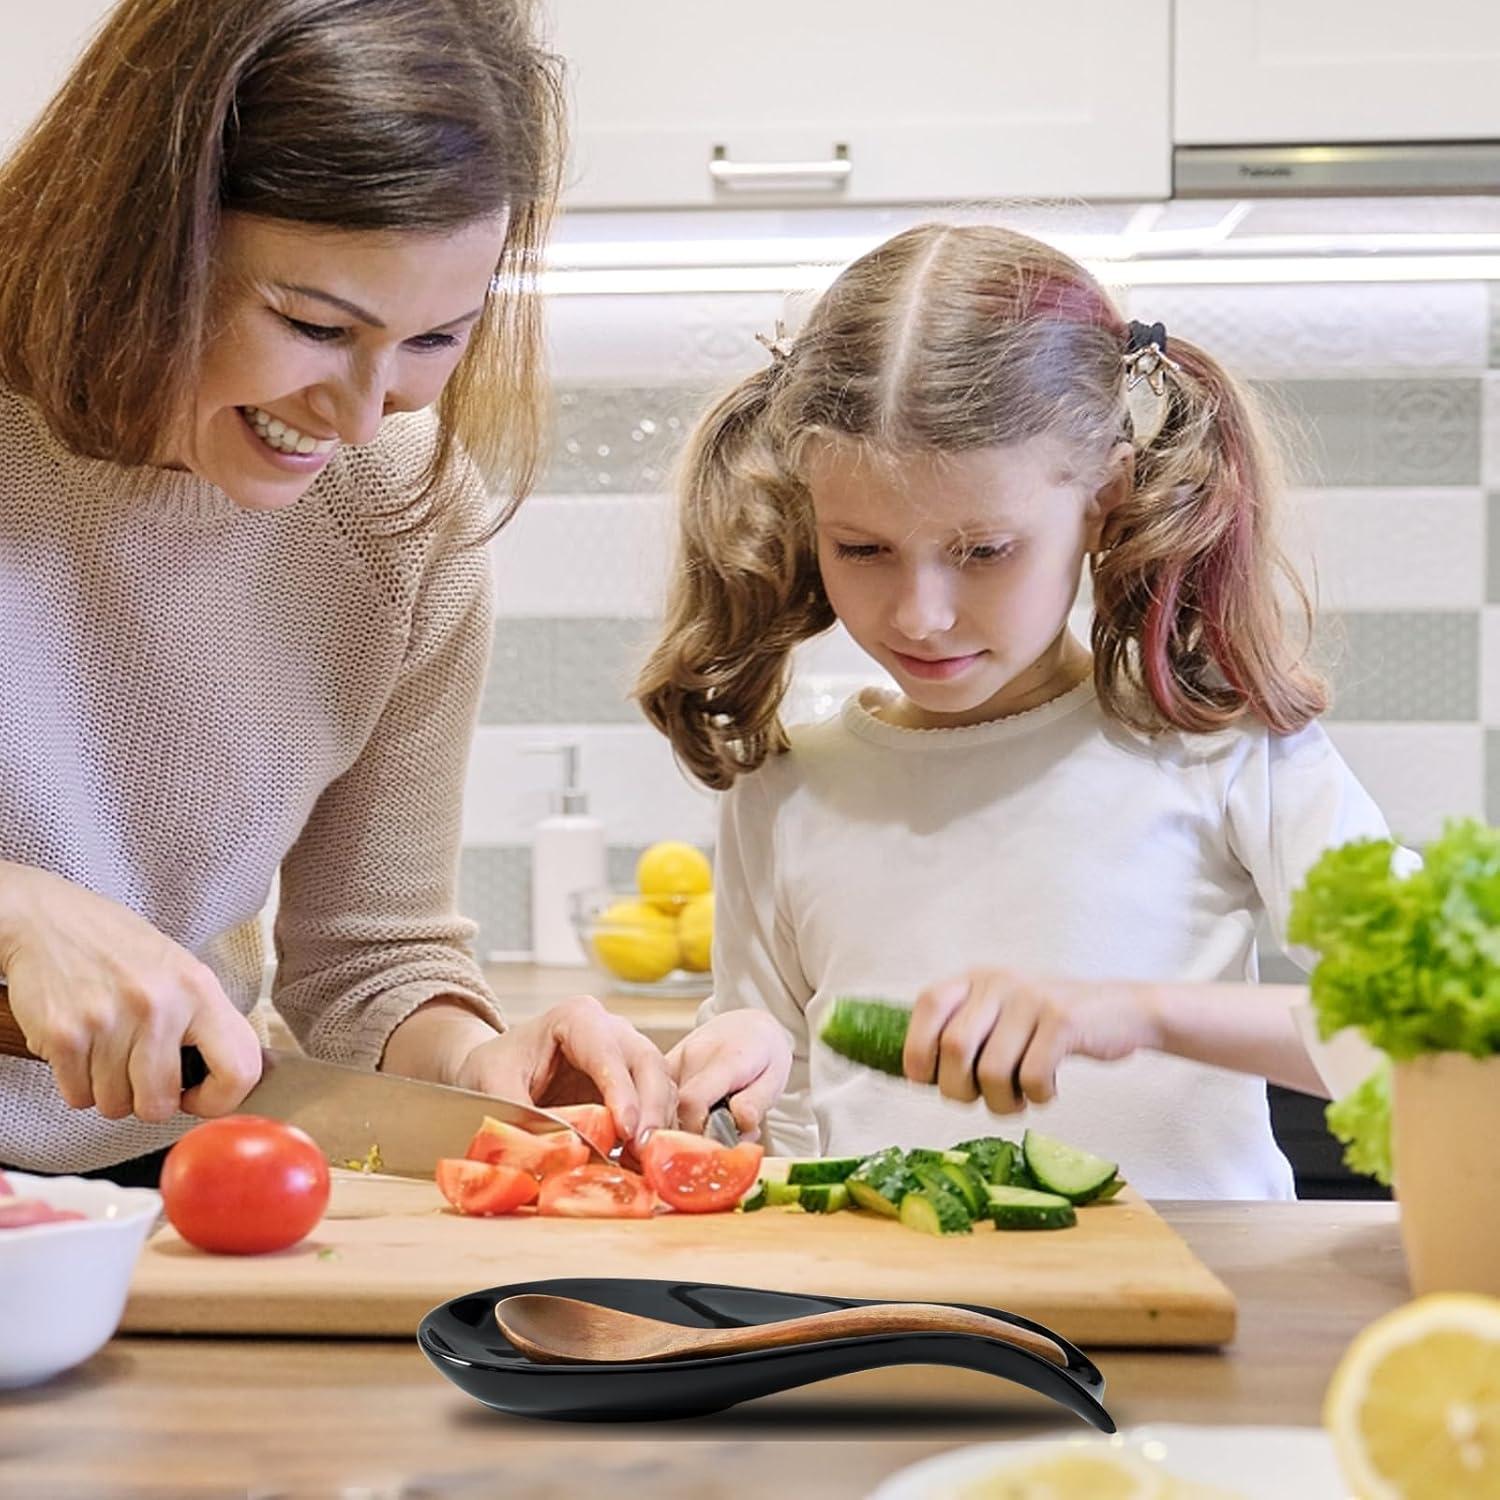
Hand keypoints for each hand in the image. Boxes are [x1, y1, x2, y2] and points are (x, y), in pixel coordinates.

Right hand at [0, 862, 261, 1120]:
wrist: (49, 920)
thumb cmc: (120, 950)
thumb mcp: (180, 971)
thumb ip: (204, 1022)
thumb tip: (229, 1081)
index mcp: (199, 989)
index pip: (239, 1069)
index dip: (219, 1100)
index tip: (197, 1096)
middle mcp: (160, 1005)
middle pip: (159, 1104)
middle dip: (147, 1100)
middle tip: (138, 1072)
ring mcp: (110, 1021)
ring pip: (114, 1105)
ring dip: (108, 1090)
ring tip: (107, 1050)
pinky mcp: (65, 1036)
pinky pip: (77, 1097)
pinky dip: (77, 1084)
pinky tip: (82, 1048)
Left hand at [451, 995, 674, 1147]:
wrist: (494, 1069)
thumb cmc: (493, 1067)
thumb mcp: (493, 1085)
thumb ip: (519, 1114)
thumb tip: (551, 1151)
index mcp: (577, 1017)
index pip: (609, 1052)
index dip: (622, 1091)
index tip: (626, 1129)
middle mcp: (611, 1030)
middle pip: (647, 1062)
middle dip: (651, 1107)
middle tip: (645, 1149)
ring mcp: (626, 1055)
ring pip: (660, 1082)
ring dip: (657, 1123)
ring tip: (646, 1162)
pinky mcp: (632, 1083)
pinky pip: (655, 1103)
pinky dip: (654, 1131)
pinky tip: (644, 1161)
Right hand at [666, 1010, 791, 1142]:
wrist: (748, 1024)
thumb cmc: (764, 1054)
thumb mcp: (774, 1079)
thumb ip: (756, 1103)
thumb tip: (739, 1122)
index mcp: (724, 1059)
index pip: (693, 1102)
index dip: (695, 1133)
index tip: (709, 1150)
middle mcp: (693, 1055)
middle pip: (675, 1108)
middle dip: (691, 1135)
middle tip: (716, 1142)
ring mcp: (675, 1058)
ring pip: (664, 1105)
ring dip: (683, 1126)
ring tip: (711, 1126)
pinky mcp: (664, 1064)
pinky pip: (660, 1098)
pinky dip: (674, 1115)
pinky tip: (697, 1117)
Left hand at [902, 968, 1161, 1113]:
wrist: (1123, 1012)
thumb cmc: (1050, 1026)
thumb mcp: (1003, 1014)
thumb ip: (966, 1031)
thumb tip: (916, 1072)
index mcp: (978, 979)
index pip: (929, 1004)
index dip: (917, 1046)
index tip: (925, 1080)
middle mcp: (1000, 983)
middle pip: (953, 1047)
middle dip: (958, 1090)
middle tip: (977, 1101)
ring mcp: (1032, 999)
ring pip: (991, 1070)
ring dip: (1000, 1102)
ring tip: (1016, 1101)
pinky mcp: (1064, 1021)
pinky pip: (1032, 1076)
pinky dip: (1036, 1097)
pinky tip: (1046, 1091)